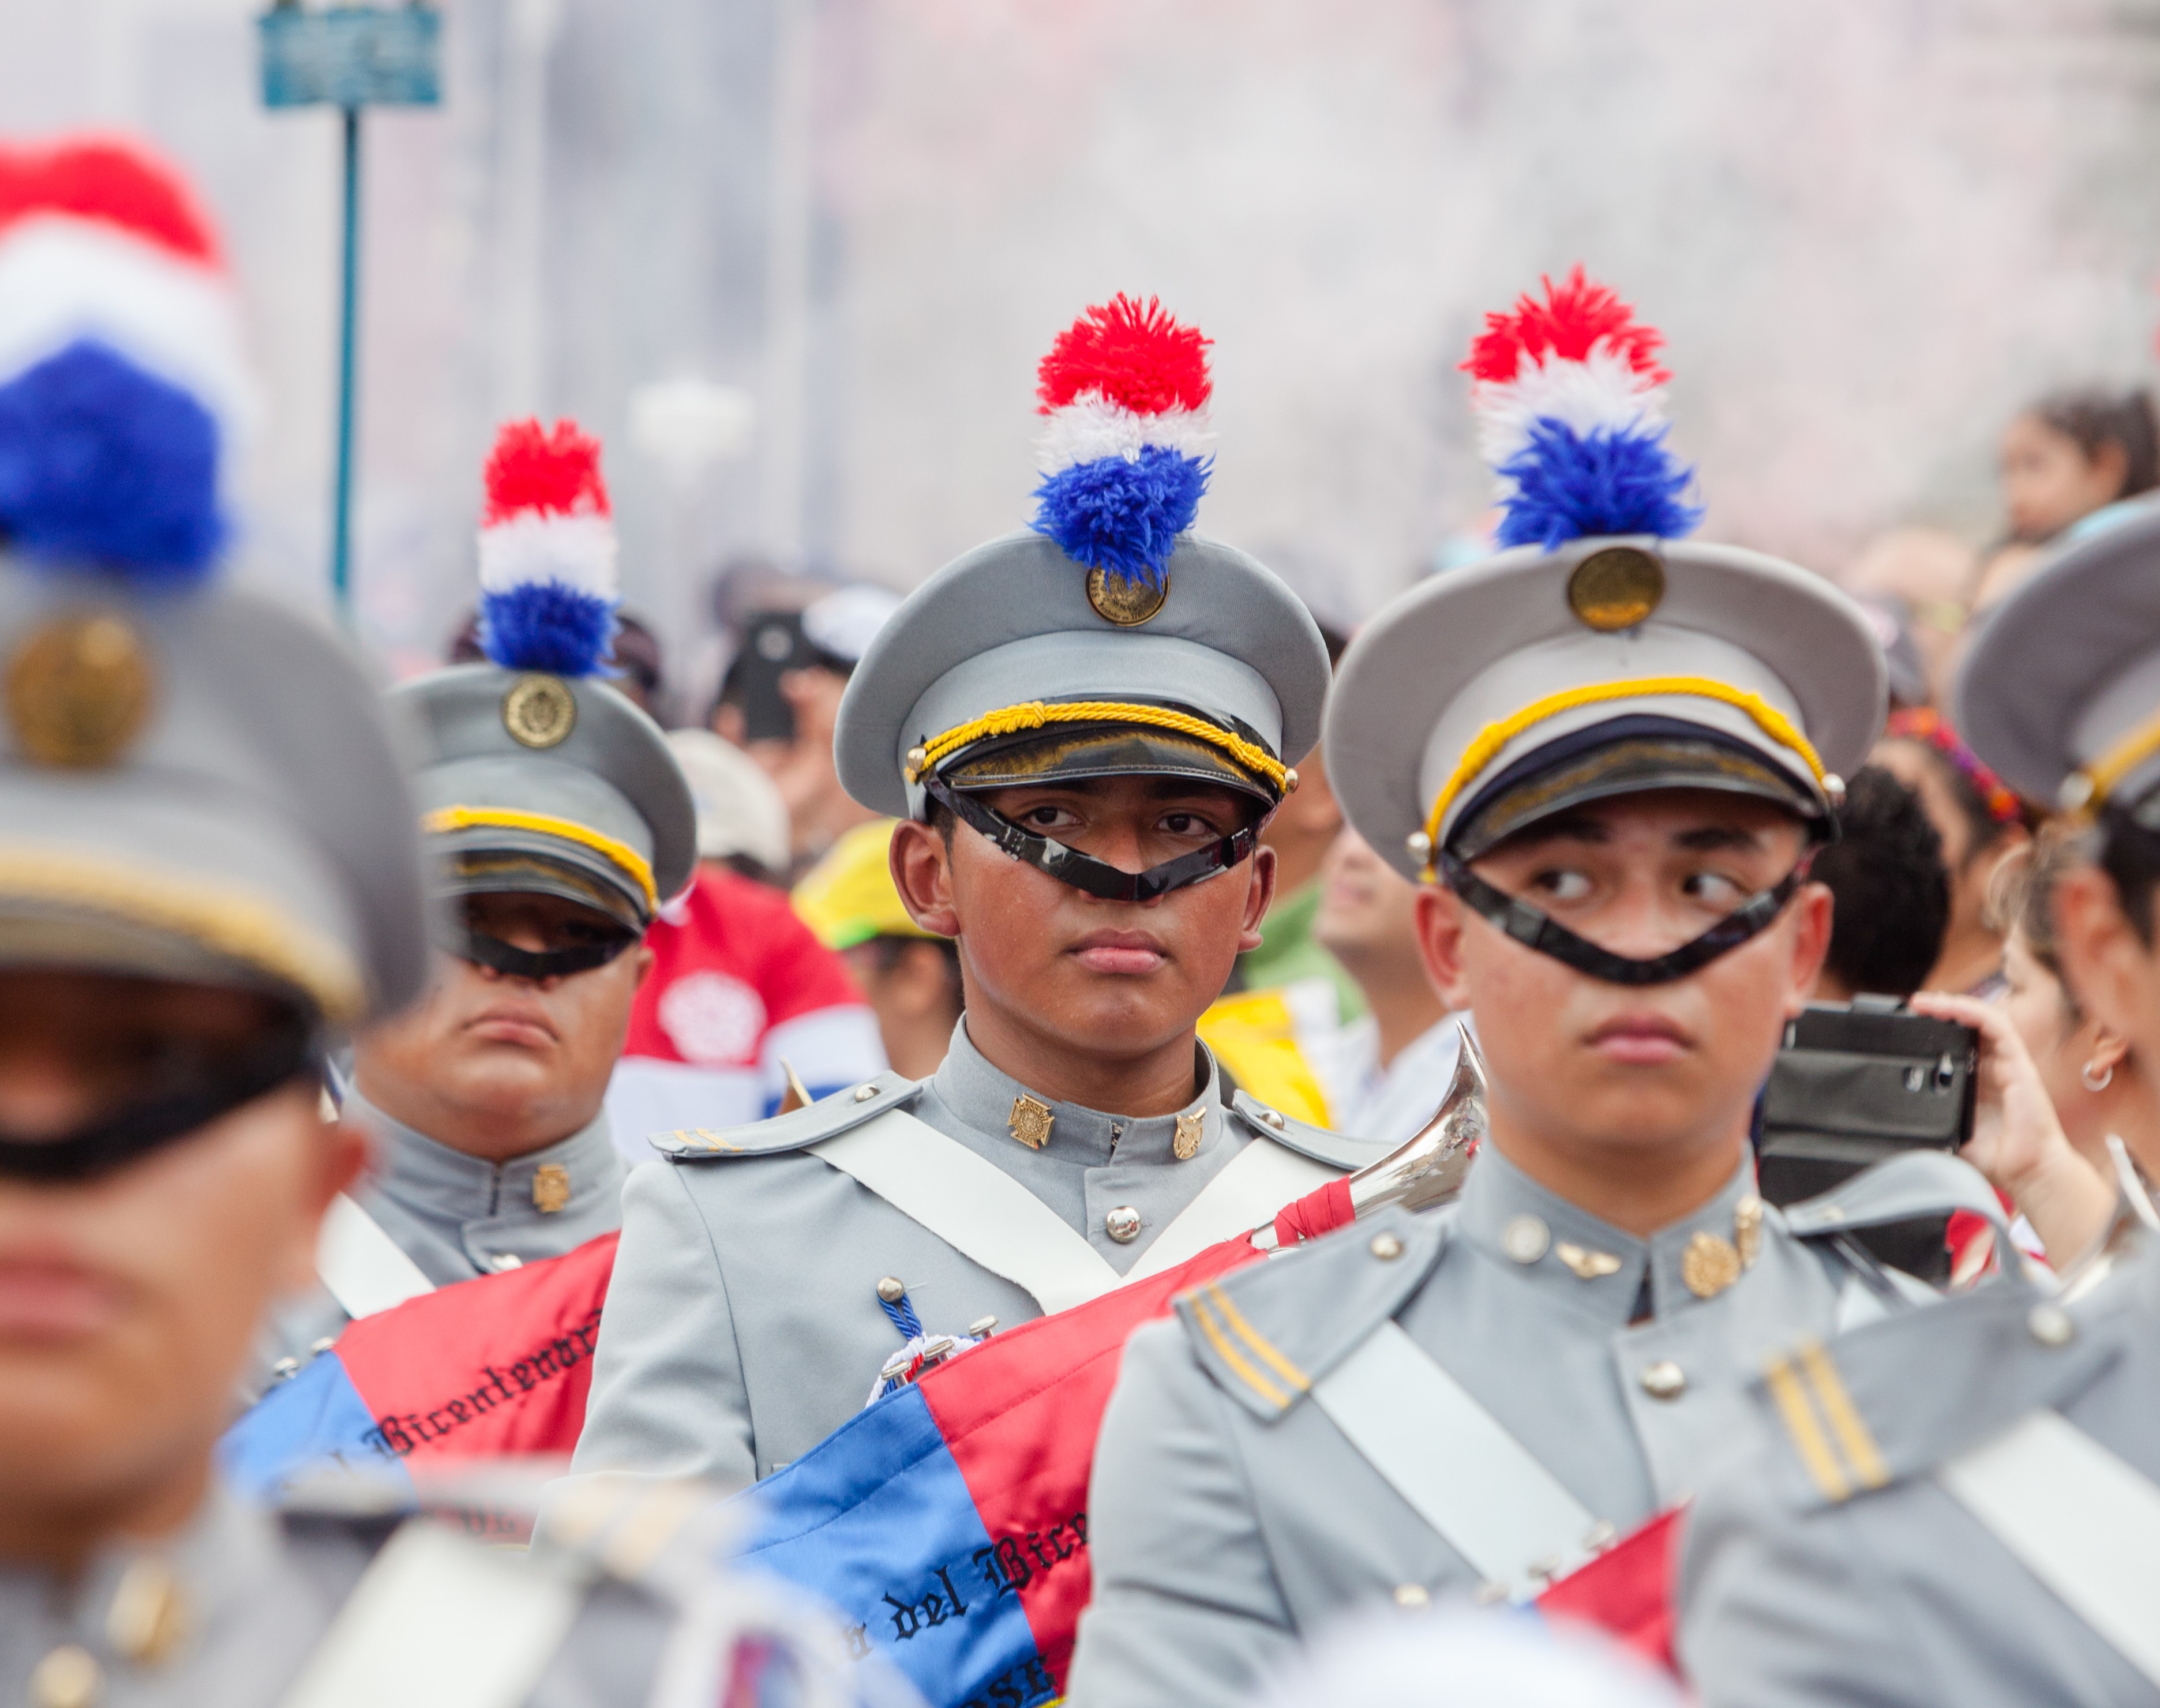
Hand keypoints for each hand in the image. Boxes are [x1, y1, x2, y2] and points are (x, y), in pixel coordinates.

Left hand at [1909, 989, 2115, 1263]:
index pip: (1955, 1042)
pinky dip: (1974, 1012)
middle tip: (1910, 1007)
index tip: (1904, 1026)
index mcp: (1974, 1080)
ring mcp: (2006, 1063)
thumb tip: (1893, 1124)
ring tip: (1924, 1002)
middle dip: (1938, 1011)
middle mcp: (1991, 1067)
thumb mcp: (1949, 1134)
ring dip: (1952, 1005)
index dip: (1932, 1028)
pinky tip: (1952, 1008)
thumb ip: (1927, 1123)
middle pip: (1966, 1025)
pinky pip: (1999, 1028)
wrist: (2028, 1172)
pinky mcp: (2020, 1064)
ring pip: (1981, 1019)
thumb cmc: (1995, 1158)